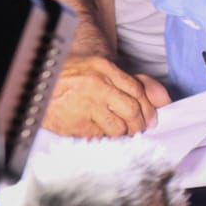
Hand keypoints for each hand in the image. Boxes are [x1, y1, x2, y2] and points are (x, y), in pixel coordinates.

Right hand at [42, 56, 170, 137]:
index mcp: (104, 68)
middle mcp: (95, 85)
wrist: (40, 81)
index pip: (137, 92)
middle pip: (131, 111)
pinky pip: (99, 137)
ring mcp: (83, 105)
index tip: (151, 118)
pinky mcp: (73, 125)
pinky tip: (101, 132)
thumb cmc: (77, 75)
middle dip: (139, 124)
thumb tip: (165, 100)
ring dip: (124, 133)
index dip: (148, 109)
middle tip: (139, 129)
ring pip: (118, 128)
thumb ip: (137, 82)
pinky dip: (104, 137)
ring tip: (121, 131)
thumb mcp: (106, 70)